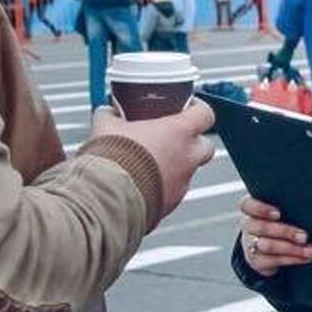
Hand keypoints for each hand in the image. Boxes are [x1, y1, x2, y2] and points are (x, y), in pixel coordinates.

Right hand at [93, 99, 213, 221]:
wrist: (106, 198)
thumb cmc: (112, 158)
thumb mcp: (106, 126)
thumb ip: (111, 114)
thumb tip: (107, 112)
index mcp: (179, 132)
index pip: (206, 113)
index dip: (198, 108)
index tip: (186, 107)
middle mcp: (188, 158)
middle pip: (205, 146)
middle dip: (192, 142)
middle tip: (171, 138)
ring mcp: (182, 183)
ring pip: (189, 171)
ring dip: (176, 165)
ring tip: (150, 162)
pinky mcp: (171, 204)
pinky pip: (174, 191)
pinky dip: (163, 186)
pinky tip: (141, 182)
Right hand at [238, 195, 311, 276]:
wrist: (270, 247)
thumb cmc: (282, 221)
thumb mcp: (283, 211)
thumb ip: (289, 207)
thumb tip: (311, 208)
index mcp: (252, 210)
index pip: (247, 205)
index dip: (261, 209)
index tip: (278, 214)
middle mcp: (248, 226)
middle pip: (261, 227)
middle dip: (285, 232)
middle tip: (304, 236)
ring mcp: (250, 244)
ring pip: (267, 246)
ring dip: (291, 248)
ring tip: (309, 250)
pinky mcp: (256, 260)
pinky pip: (273, 260)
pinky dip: (291, 259)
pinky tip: (305, 258)